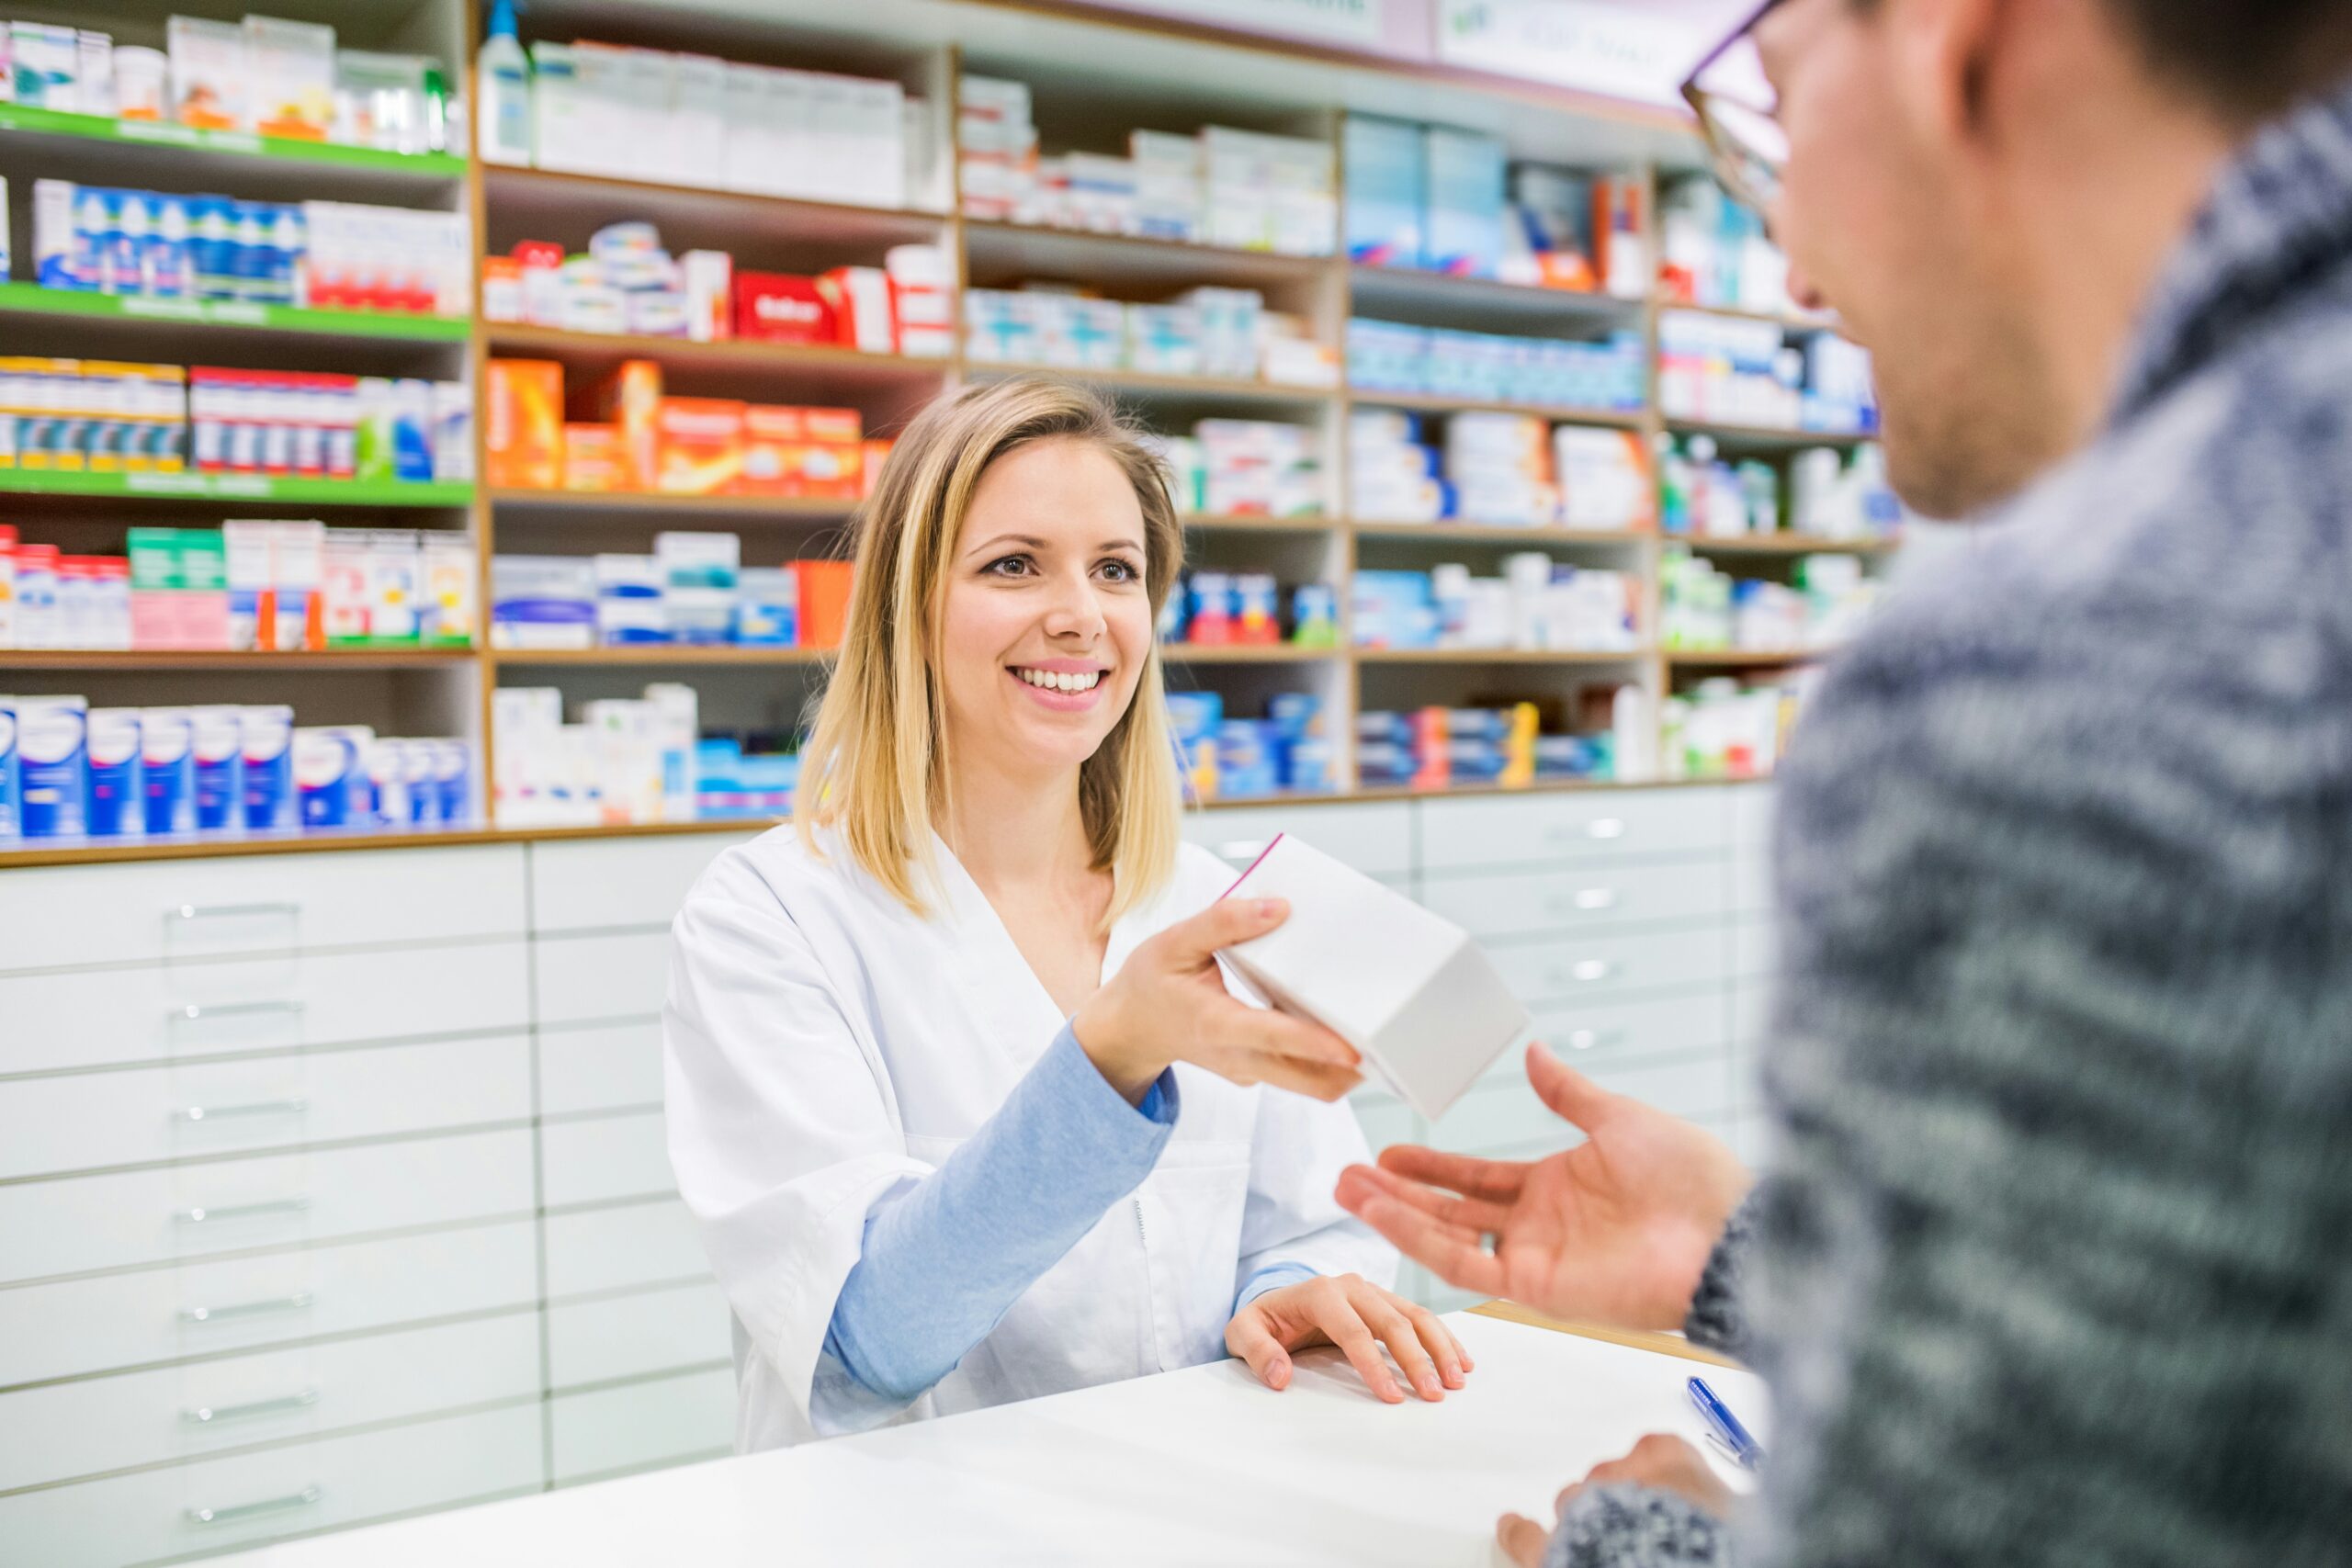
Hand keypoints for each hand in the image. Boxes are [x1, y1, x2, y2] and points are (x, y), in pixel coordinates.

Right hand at [1072, 898, 1361, 1103]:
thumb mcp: (1174, 941)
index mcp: (1215, 1025)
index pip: (1273, 1038)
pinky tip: (1344, 1023)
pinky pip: (1301, 1072)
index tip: (1354, 1049)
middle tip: (1395, 1041)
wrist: (1128, 1029)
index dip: (1314, 1043)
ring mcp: (1250, 1071)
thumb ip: (1224, 922)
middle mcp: (1239, 1058)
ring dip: (1346, 1067)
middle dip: (1352, 1068)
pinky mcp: (1259, 1071)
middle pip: (1309, 1082)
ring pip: (1312, 1084)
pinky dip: (1327, 1057)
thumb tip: (1279, 908)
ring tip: (1382, 1029)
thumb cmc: (1151, 981)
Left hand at [1224, 1272, 1471, 1403]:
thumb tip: (1279, 1377)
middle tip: (1434, 1395)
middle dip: (1416, 1359)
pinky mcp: (1386, 1301)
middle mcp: (1352, 1286)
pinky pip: (1421, 1317)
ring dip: (1439, 1347)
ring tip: (1456, 1380)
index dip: (1373, 1364)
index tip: (1391, 1397)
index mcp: (1320, 1291)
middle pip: (1392, 1321)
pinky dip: (1443, 1338)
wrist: (1276, 1299)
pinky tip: (1461, 1361)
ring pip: (1414, 1315)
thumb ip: (1257, 1352)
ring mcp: (1373, 1291)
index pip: (1352, 1330)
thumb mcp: (1242, 1333)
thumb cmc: (1263, 1320)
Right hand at [1335, 1043, 1748, 1330]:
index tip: (1388, 1151)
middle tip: (1347, 1175)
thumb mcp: (1618, 1118)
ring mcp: (1535, 1258)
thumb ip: (1568, 1092)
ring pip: (1447, 1236)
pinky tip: (1386, 1215)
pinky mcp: (1538, 1287)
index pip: (1476, 1178)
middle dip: (1397, 1193)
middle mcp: (1538, 1225)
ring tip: (1348, 1190)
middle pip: (1450, 1209)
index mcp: (1556, 1186)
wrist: (1725, 1231)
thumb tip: (1534, 1052)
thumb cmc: (1689, 1176)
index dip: (1432, 1166)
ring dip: (1395, 1215)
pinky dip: (1421, 1241)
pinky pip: (1466, 1265)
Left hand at [1497, 1434, 1734, 1566]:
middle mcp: (1623, 1476)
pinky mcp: (1554, 1547)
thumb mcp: (1738, 1517)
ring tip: (1599, 1542)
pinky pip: (1526, 1535)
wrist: (1683, 1565)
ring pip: (1576, 1502)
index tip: (1669, 1492)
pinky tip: (1512, 1526)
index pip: (1663, 1452)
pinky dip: (1519, 1532)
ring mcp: (1585, 1508)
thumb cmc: (1713, 1541)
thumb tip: (1733, 1512)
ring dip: (1585, 1518)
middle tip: (1645, 1529)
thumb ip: (1725, 1505)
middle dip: (1625, 1502)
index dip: (1663, 1478)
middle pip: (1617, 1480)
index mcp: (1671, 1461)